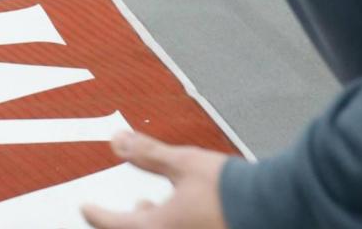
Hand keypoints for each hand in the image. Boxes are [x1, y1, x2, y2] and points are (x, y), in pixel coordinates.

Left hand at [81, 133, 229, 228]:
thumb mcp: (183, 164)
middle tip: (123, 208)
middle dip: (124, 222)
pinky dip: (172, 224)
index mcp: (156, 228)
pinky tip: (183, 212)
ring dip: (149, 222)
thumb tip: (117, 141)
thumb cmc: (230, 189)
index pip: (111, 225)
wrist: (274, 207)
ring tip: (149, 205)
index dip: (96, 214)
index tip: (86, 207)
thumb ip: (148, 154)